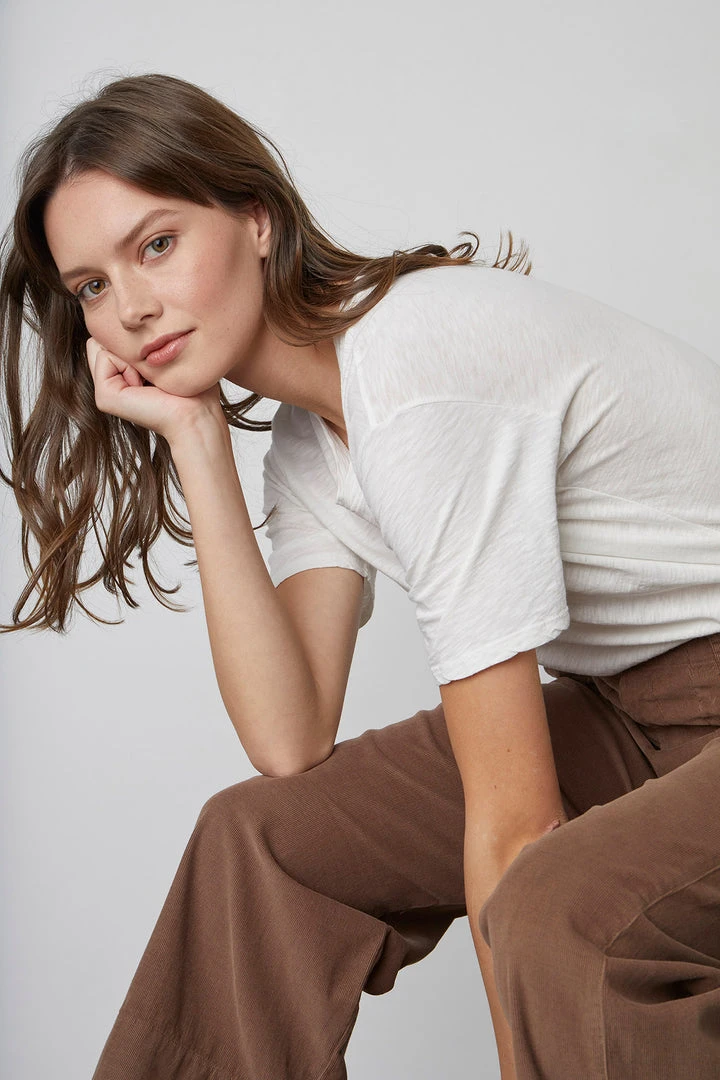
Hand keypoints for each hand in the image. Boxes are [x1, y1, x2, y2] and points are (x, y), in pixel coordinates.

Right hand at [85, 337, 224, 442]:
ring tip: (149, 379)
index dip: (135, 336)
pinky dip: (127, 364)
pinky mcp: (104, 397)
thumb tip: (140, 311)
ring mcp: (106, 391)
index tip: (159, 359)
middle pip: (104, 337)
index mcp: (126, 373)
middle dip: (129, 343)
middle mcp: (113, 382)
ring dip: (130, 353)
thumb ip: (149, 335)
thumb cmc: (193, 387)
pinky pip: (104, 356)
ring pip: (101, 343)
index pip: (115, 335)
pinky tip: (143, 386)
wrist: (196, 414)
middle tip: (153, 369)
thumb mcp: (169, 352)